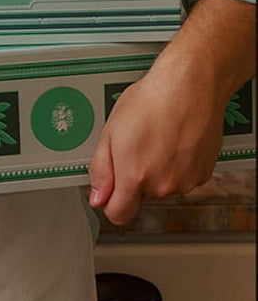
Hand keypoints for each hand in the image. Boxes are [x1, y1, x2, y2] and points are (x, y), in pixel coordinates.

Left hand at [89, 0, 255, 225]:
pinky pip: (182, 179)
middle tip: (135, 146)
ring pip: (162, 187)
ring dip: (156, 171)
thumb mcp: (110, 133)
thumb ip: (101, 170)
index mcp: (135, 176)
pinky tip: (173, 142)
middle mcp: (163, 185)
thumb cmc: (150, 102)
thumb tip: (98, 198)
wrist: (190, 86)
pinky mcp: (203, 174)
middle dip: (133, 177)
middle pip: (140, 197)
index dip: (110, 204)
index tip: (109, 193)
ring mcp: (186, 181)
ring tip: (156, 140)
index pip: (119, 214)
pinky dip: (176, 166)